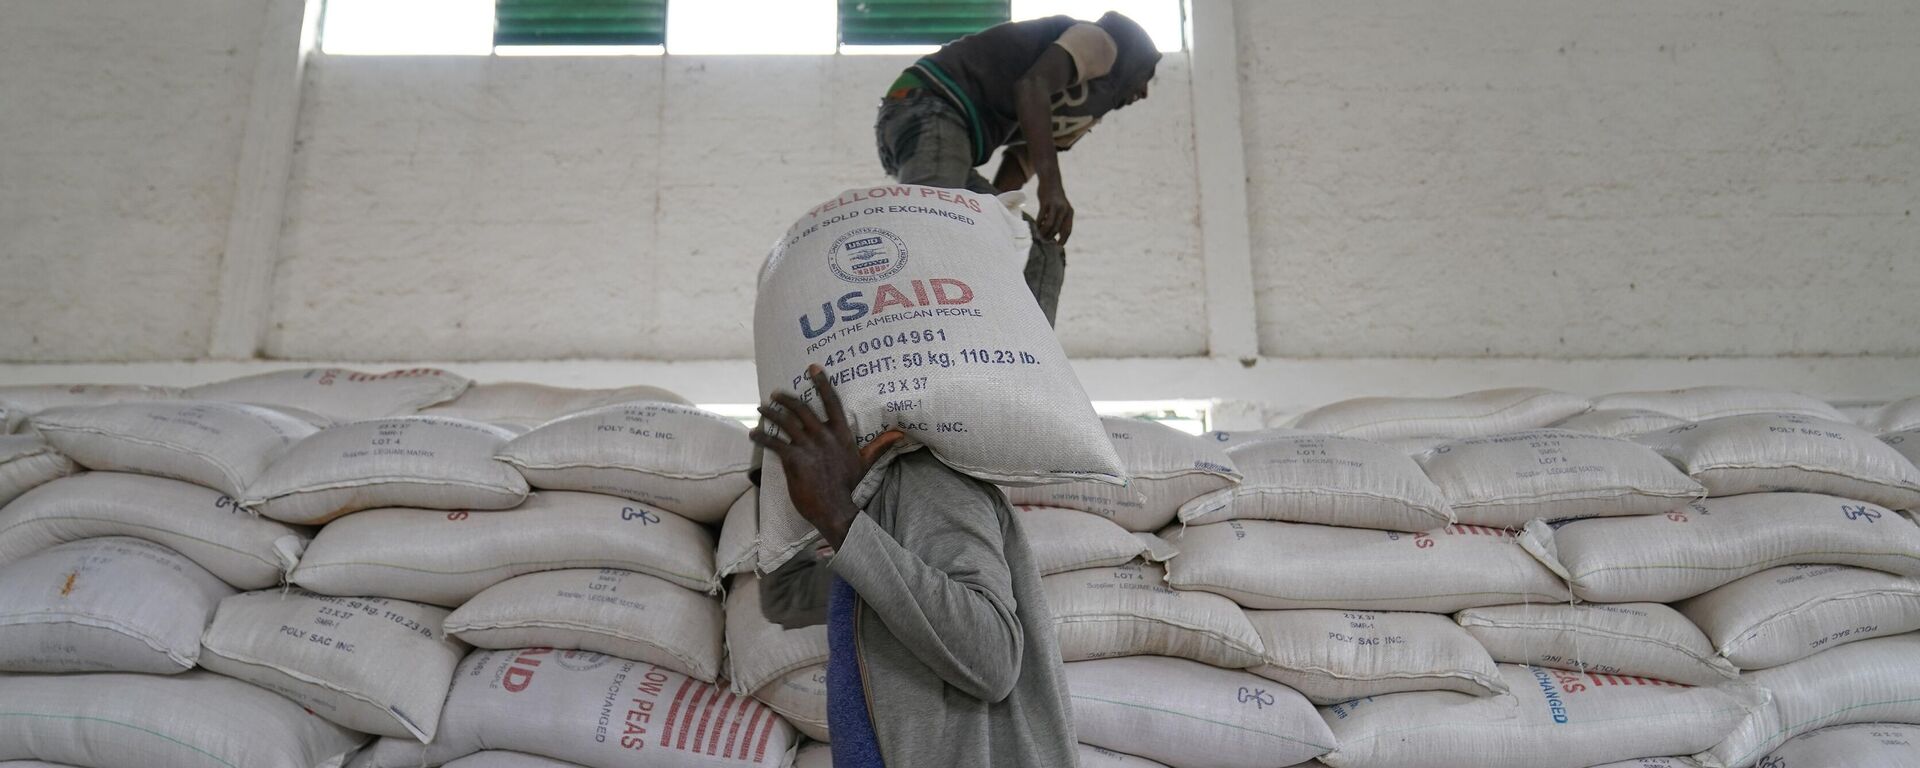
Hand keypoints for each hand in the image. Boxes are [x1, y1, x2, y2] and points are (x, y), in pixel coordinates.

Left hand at [749, 364, 906, 548]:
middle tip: (776, 394)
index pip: (832, 401)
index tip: (812, 368)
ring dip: (771, 413)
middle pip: (802, 408)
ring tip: (761, 408)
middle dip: (786, 398)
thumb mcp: (866, 462)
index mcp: (841, 434)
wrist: (837, 509)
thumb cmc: (850, 487)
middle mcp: (824, 436)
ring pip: (785, 422)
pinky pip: (774, 443)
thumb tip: (900, 434)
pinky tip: (753, 434)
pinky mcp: (794, 460)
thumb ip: (880, 445)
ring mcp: (808, 447)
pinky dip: (761, 437)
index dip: (822, 383)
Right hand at [1036, 178, 1073, 245]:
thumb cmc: (1055, 198)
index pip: (1068, 230)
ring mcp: (1055, 206)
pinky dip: (1038, 224)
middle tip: (1044, 240)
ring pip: (1049, 225)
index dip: (1063, 240)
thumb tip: (1055, 235)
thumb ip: (1061, 219)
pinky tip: (1036, 226)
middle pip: (1057, 229)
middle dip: (1050, 237)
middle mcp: (1064, 210)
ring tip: (1039, 235)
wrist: (1051, 180)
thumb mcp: (1062, 208)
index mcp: (1070, 212)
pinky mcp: (1045, 203)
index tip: (1058, 246)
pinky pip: (1041, 218)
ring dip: (1044, 232)